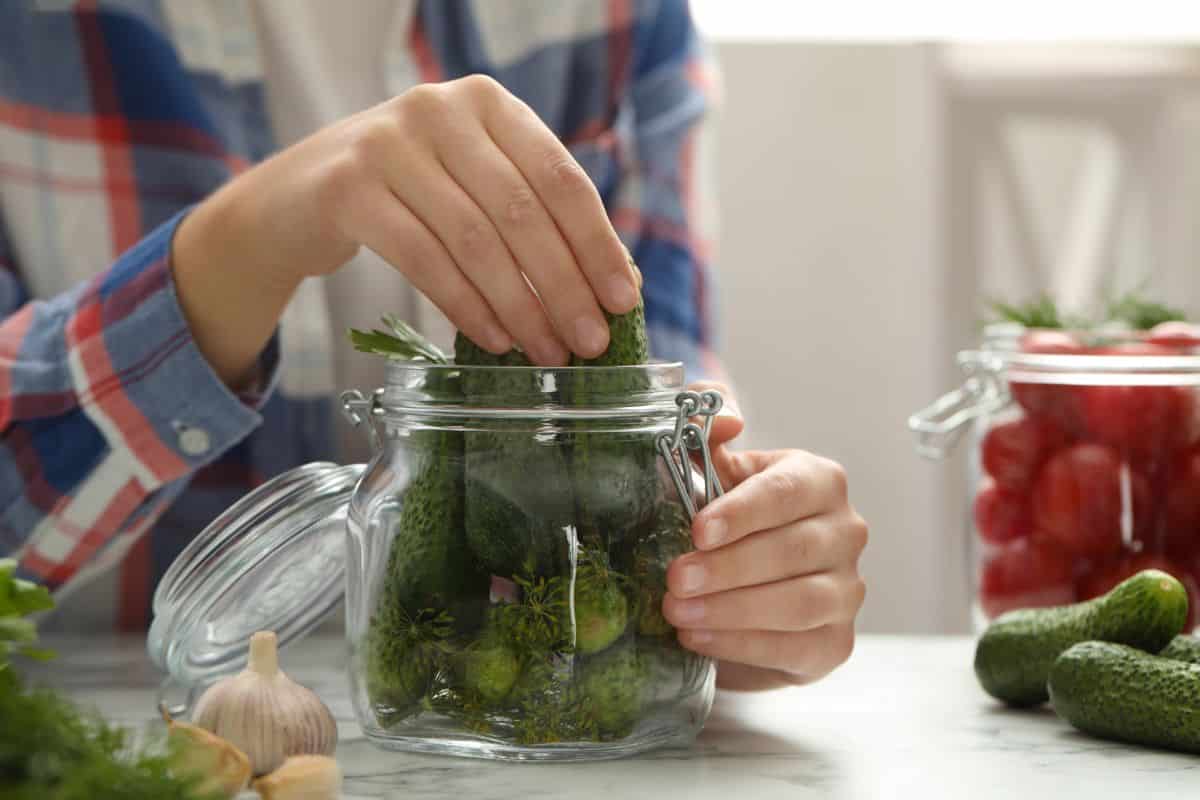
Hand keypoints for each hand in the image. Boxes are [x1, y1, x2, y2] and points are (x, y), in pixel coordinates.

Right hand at [172, 74, 638, 384]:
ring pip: (475, 241)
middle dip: (563, 285)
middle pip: (521, 212)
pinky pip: (425, 260)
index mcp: (488, 103)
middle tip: (590, 340)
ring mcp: (389, 145)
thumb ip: (537, 218)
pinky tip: (494, 338)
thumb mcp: (474, 186)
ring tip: (548, 351)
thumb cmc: (409, 195)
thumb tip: (617, 282)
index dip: (595, 243)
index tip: (622, 299)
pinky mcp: (349, 189)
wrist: (299, 197)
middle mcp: (440, 110)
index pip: (559, 178)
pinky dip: (467, 306)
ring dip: (520, 306)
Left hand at [662, 382, 867, 689]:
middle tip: (675, 579)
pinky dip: (741, 645)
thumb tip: (726, 419)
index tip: (698, 530)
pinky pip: (794, 647)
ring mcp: (847, 590)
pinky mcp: (835, 642)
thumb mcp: (717, 471)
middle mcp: (845, 532)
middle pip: (791, 551)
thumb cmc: (732, 519)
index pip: (787, 492)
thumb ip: (711, 432)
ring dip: (731, 611)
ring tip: (678, 611)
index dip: (742, 512)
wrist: (750, 586)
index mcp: (819, 481)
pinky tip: (698, 639)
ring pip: (797, 603)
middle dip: (727, 568)